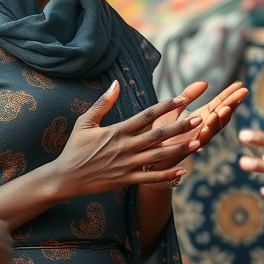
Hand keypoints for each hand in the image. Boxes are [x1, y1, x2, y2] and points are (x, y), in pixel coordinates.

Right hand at [52, 80, 204, 196]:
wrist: (65, 177)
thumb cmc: (75, 148)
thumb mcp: (85, 122)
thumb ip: (103, 103)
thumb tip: (115, 83)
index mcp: (117, 131)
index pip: (146, 115)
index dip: (165, 106)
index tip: (182, 98)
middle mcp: (125, 147)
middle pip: (157, 135)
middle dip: (180, 126)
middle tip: (199, 118)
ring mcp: (126, 164)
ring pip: (158, 156)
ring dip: (179, 149)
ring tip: (198, 142)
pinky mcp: (125, 180)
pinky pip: (149, 177)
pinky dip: (166, 174)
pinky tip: (183, 170)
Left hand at [149, 81, 249, 167]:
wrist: (149, 152)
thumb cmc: (161, 129)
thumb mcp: (175, 107)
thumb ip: (188, 96)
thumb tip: (205, 82)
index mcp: (201, 116)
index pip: (219, 103)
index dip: (230, 94)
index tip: (240, 84)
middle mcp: (203, 127)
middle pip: (221, 114)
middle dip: (232, 104)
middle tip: (243, 92)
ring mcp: (197, 138)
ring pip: (213, 129)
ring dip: (220, 119)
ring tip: (225, 108)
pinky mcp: (188, 148)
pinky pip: (199, 141)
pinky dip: (205, 133)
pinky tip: (207, 125)